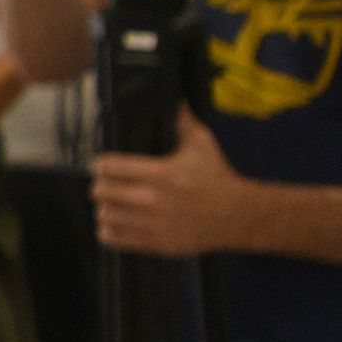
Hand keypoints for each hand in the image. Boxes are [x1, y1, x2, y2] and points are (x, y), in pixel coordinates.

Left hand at [93, 112, 251, 256]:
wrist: (240, 216)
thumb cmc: (219, 178)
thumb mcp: (203, 144)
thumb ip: (183, 121)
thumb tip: (175, 98)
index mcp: (160, 173)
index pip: (108, 167)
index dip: (101, 165)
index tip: (102, 166)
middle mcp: (153, 199)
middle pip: (101, 191)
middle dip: (101, 186)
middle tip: (106, 185)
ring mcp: (154, 223)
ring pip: (104, 215)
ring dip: (105, 208)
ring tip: (112, 204)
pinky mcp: (157, 243)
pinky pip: (114, 238)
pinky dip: (109, 231)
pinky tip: (115, 223)